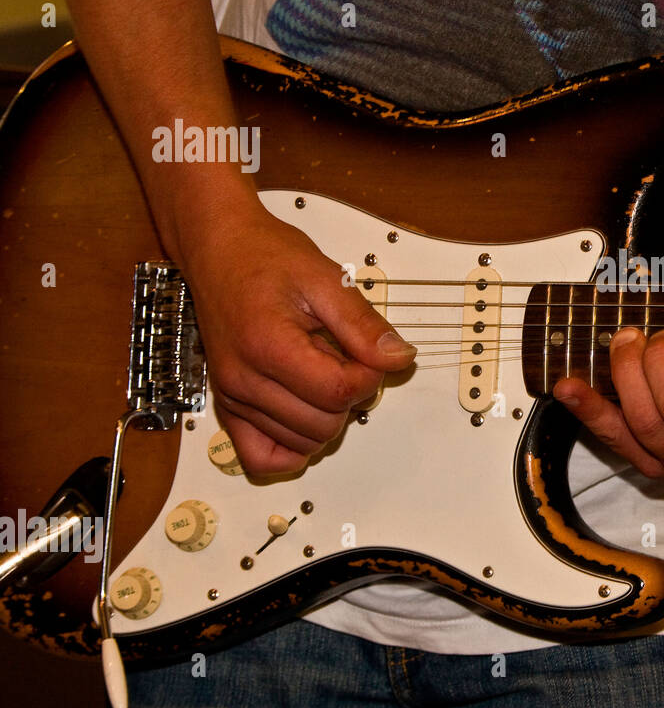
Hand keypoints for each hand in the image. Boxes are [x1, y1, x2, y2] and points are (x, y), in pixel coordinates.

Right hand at [180, 209, 416, 475]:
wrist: (220, 249)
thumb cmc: (266, 258)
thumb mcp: (326, 279)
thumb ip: (364, 325)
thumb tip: (400, 358)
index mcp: (268, 346)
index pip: (338, 392)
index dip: (369, 376)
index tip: (368, 352)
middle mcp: (243, 380)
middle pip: (324, 424)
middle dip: (350, 396)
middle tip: (345, 357)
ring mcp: (232, 397)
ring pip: (303, 443)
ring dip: (327, 418)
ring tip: (321, 372)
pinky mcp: (228, 406)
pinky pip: (262, 458)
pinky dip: (293, 447)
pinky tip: (308, 413)